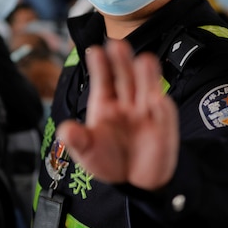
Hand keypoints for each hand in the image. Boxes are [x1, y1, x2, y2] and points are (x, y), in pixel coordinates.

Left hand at [55, 39, 178, 190]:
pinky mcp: (163, 124)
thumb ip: (77, 140)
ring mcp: (146, 111)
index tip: (94, 51)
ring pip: (147, 87)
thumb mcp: (87, 152)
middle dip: (122, 61)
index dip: (99, 66)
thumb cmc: (109, 161)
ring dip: (147, 75)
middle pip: (125, 77)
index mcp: (105, 103)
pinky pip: (162, 112)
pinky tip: (155, 98)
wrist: (134, 182)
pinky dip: (160, 105)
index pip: (103, 79)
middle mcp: (126, 102)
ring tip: (144, 60)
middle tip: (117, 44)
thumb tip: (64, 130)